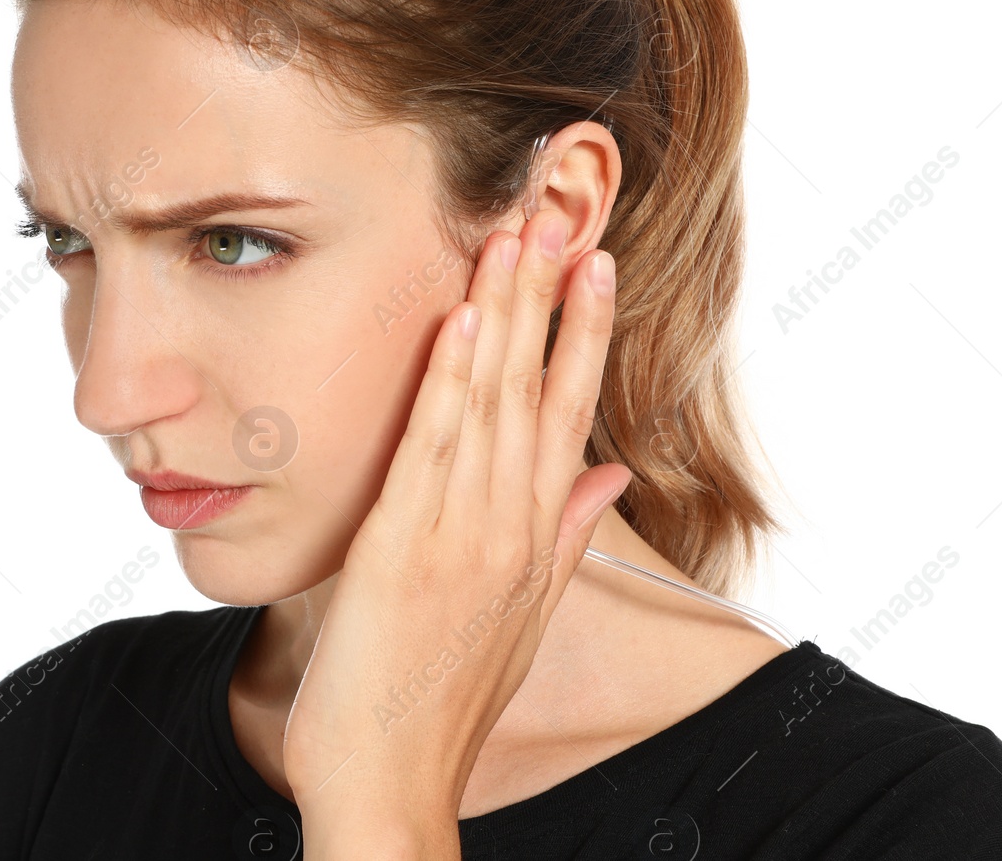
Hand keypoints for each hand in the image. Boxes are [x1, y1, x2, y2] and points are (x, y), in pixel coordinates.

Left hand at [283, 207, 629, 858]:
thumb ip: (568, 535)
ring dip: (505, 315)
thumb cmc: (448, 698)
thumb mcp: (526, 615)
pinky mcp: (399, 546)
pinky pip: (432, 447)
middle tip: (560, 217)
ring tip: (518, 240)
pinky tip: (462, 321)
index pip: (573, 413)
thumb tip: (609, 469)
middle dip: (551, 299)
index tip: (598, 266)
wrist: (391, 784)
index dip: (587, 334)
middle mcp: (510, 526)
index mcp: (536, 538)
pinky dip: (450, 380)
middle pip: (540, 391)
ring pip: (491, 404)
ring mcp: (459, 534)